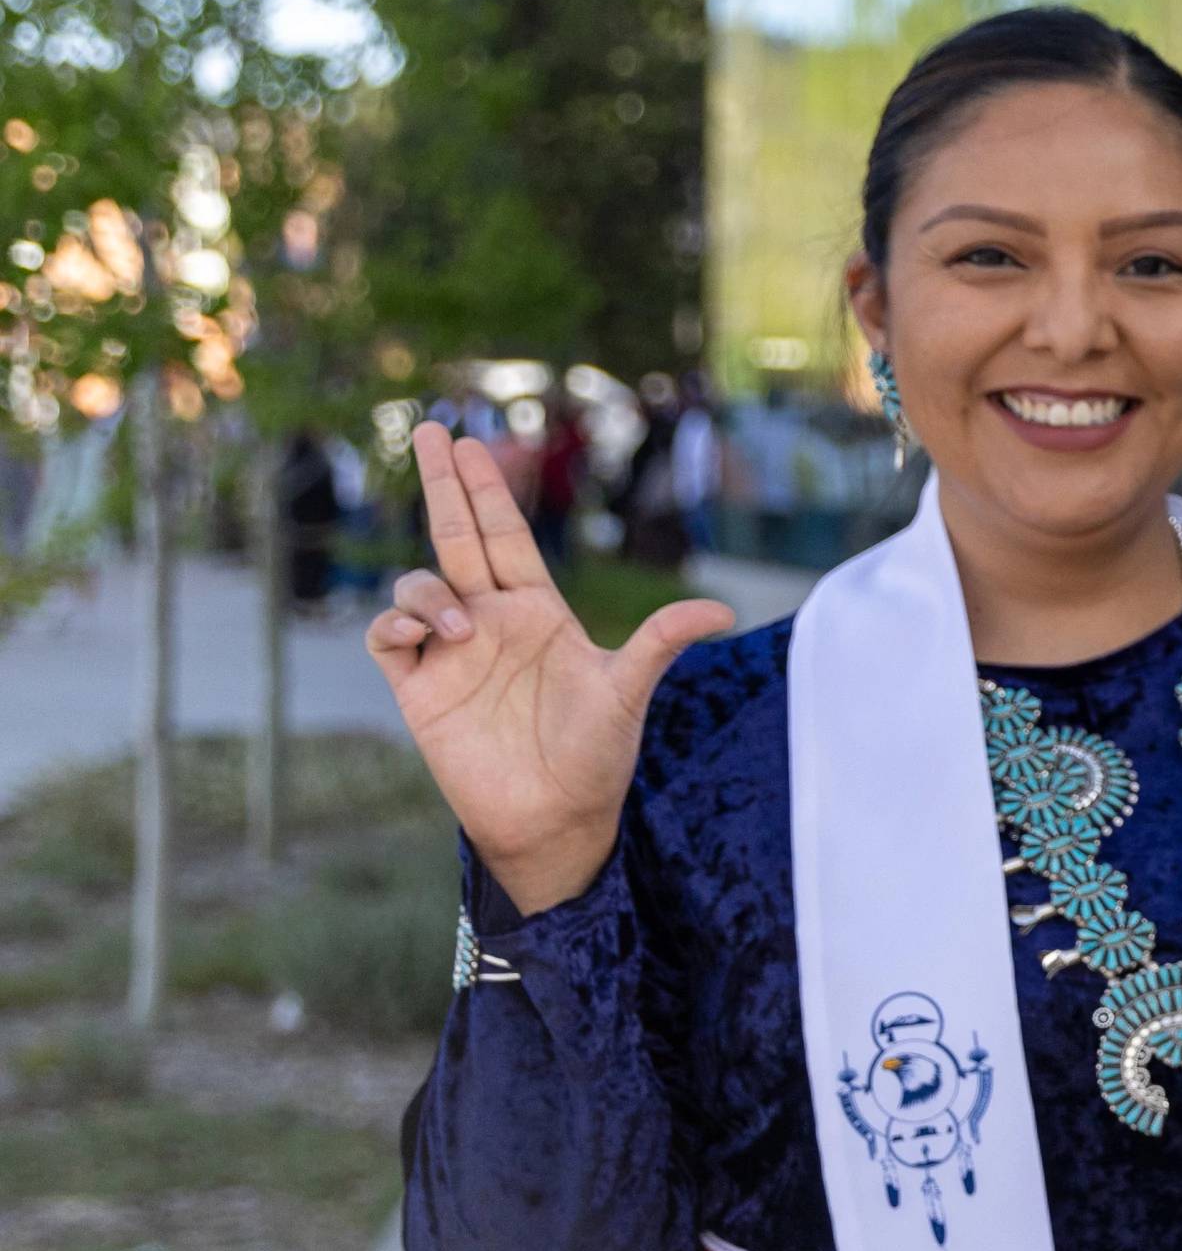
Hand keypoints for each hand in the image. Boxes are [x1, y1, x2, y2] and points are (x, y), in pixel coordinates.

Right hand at [366, 422, 735, 918]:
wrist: (555, 820)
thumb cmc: (596, 757)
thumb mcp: (628, 693)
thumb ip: (661, 642)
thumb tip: (723, 610)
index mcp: (540, 612)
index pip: (506, 536)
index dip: (488, 488)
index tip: (472, 440)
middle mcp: (491, 621)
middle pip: (458, 537)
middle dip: (444, 483)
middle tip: (432, 429)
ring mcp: (451, 653)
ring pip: (418, 585)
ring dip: (429, 589)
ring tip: (462, 625)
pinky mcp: (419, 689)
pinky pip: (389, 637)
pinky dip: (397, 624)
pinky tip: (425, 635)